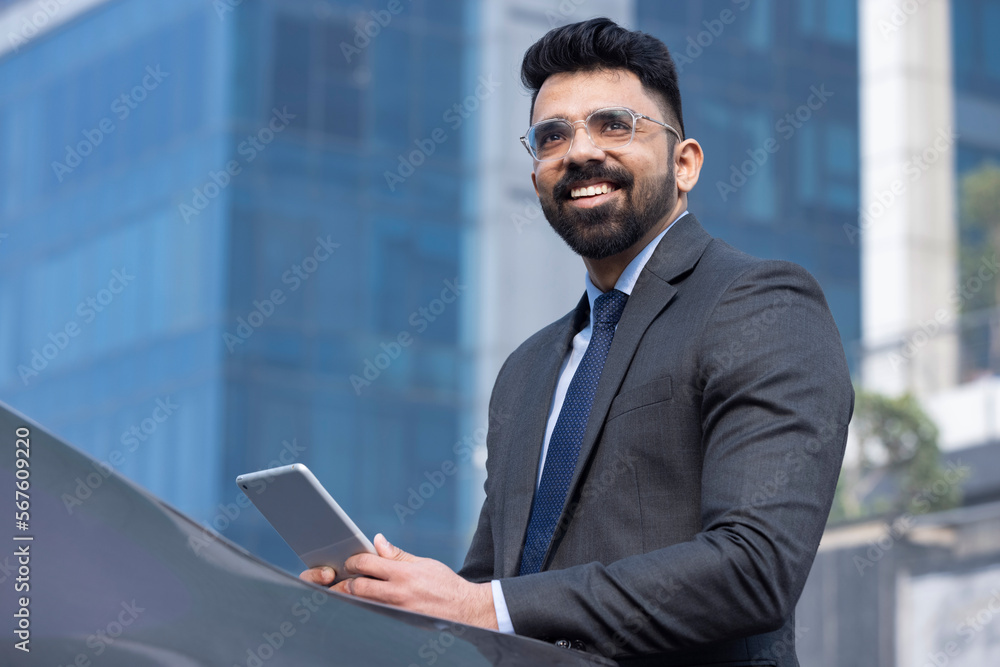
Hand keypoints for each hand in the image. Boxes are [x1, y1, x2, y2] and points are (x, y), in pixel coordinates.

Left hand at [299, 534, 498, 629]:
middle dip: (345, 583)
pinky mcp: (398, 621)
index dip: (353, 561)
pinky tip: (362, 602)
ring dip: (351, 597)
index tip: (350, 561)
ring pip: (362, 603)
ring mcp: (396, 610)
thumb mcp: (423, 563)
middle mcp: (397, 592)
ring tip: (345, 591)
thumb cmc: (444, 583)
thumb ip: (396, 555)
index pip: (366, 564)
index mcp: (403, 573)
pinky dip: (365, 606)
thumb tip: (377, 542)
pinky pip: (374, 612)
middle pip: (358, 587)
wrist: (464, 609)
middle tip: (341, 579)